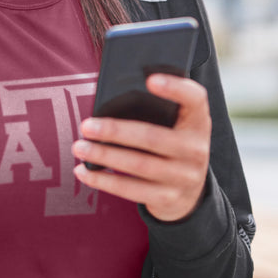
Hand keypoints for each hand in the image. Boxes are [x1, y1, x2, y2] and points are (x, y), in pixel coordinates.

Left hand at [72, 74, 210, 221]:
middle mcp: (196, 149)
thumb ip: (158, 110)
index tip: (149, 79)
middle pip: (153, 137)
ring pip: (139, 165)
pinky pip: (131, 190)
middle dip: (115, 131)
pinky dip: (103, 180)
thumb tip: (111, 99)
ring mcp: (184, 177)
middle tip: (86, 126)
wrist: (190, 193)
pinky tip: (84, 171)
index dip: (175, 87)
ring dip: (104, 155)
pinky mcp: (168, 198)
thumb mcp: (176, 125)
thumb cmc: (171, 145)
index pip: (195, 98)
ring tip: (79, 147)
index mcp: (198, 121)